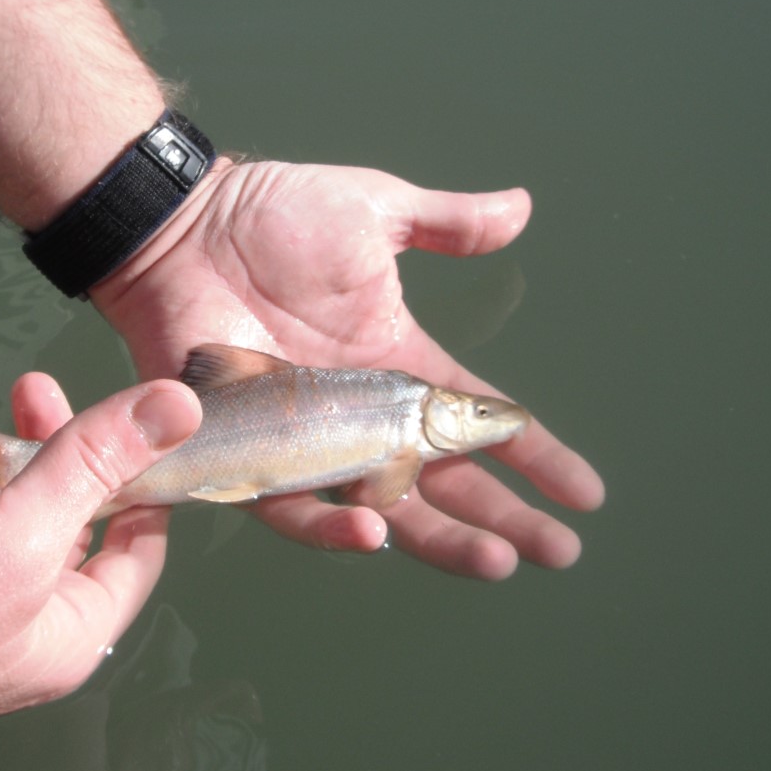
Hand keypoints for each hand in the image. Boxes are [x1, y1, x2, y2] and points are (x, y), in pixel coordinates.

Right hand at [0, 375, 199, 761]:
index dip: (140, 480)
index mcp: (70, 628)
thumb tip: (176, 406)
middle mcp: (21, 628)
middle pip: (57, 519)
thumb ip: (97, 461)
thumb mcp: (21, 530)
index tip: (128, 423)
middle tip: (31, 388)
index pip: (135, 546)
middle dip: (44, 445)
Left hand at [91, 160, 604, 579]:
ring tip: (497, 561)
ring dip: (440, 538)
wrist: (186, 225)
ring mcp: (306, 436)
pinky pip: (291, 503)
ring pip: (382, 506)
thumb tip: (522, 209)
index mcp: (395, 364)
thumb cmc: (273, 215)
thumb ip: (446, 222)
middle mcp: (359, 413)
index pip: (474, 423)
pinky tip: (379, 533)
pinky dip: (331, 522)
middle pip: (443, 481)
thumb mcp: (375, 211)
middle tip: (559, 552)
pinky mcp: (249, 450)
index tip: (583, 490)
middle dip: (503, 517)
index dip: (530, 454)